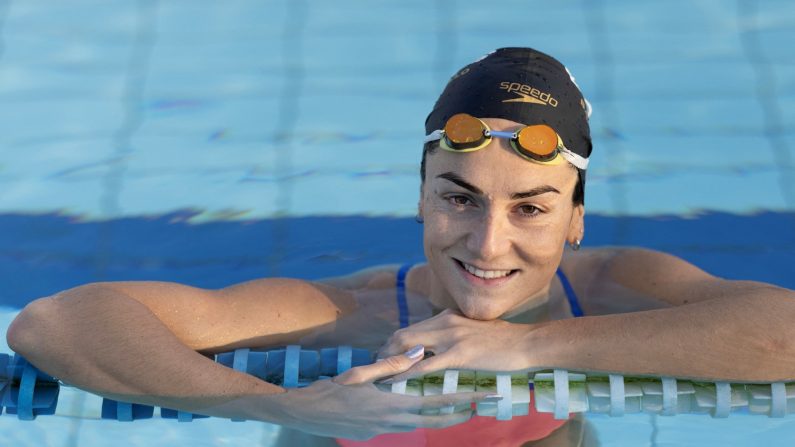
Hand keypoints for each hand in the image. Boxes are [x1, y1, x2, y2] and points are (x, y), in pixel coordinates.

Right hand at [262, 345, 496, 439]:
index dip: (463, 400)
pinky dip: (416, 415)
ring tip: (457, 407)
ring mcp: (384, 429)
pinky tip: (414, 406)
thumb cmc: (329, 392)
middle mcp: (393, 421)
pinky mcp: (375, 432)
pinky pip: (403, 423)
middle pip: (436, 420)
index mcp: (393, 405)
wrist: (304, 415)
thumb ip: (389, 366)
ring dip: (440, 416)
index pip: (437, 403)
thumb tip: (417, 355)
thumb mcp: (358, 375)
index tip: (483, 395)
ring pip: (421, 423)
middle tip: (482, 405)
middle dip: (461, 413)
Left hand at [377, 309, 534, 380]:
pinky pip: (425, 366)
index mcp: (447, 317)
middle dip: (383, 353)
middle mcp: (445, 323)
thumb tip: (442, 347)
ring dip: (388, 363)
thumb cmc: (504, 341)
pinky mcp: (460, 354)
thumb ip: (455, 335)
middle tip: (373, 371)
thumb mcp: (473, 332)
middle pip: (402, 335)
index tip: (384, 358)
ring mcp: (452, 337)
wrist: (528, 342)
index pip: (411, 329)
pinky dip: (405, 374)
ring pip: (408, 348)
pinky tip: (394, 382)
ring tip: (375, 377)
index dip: (393, 345)